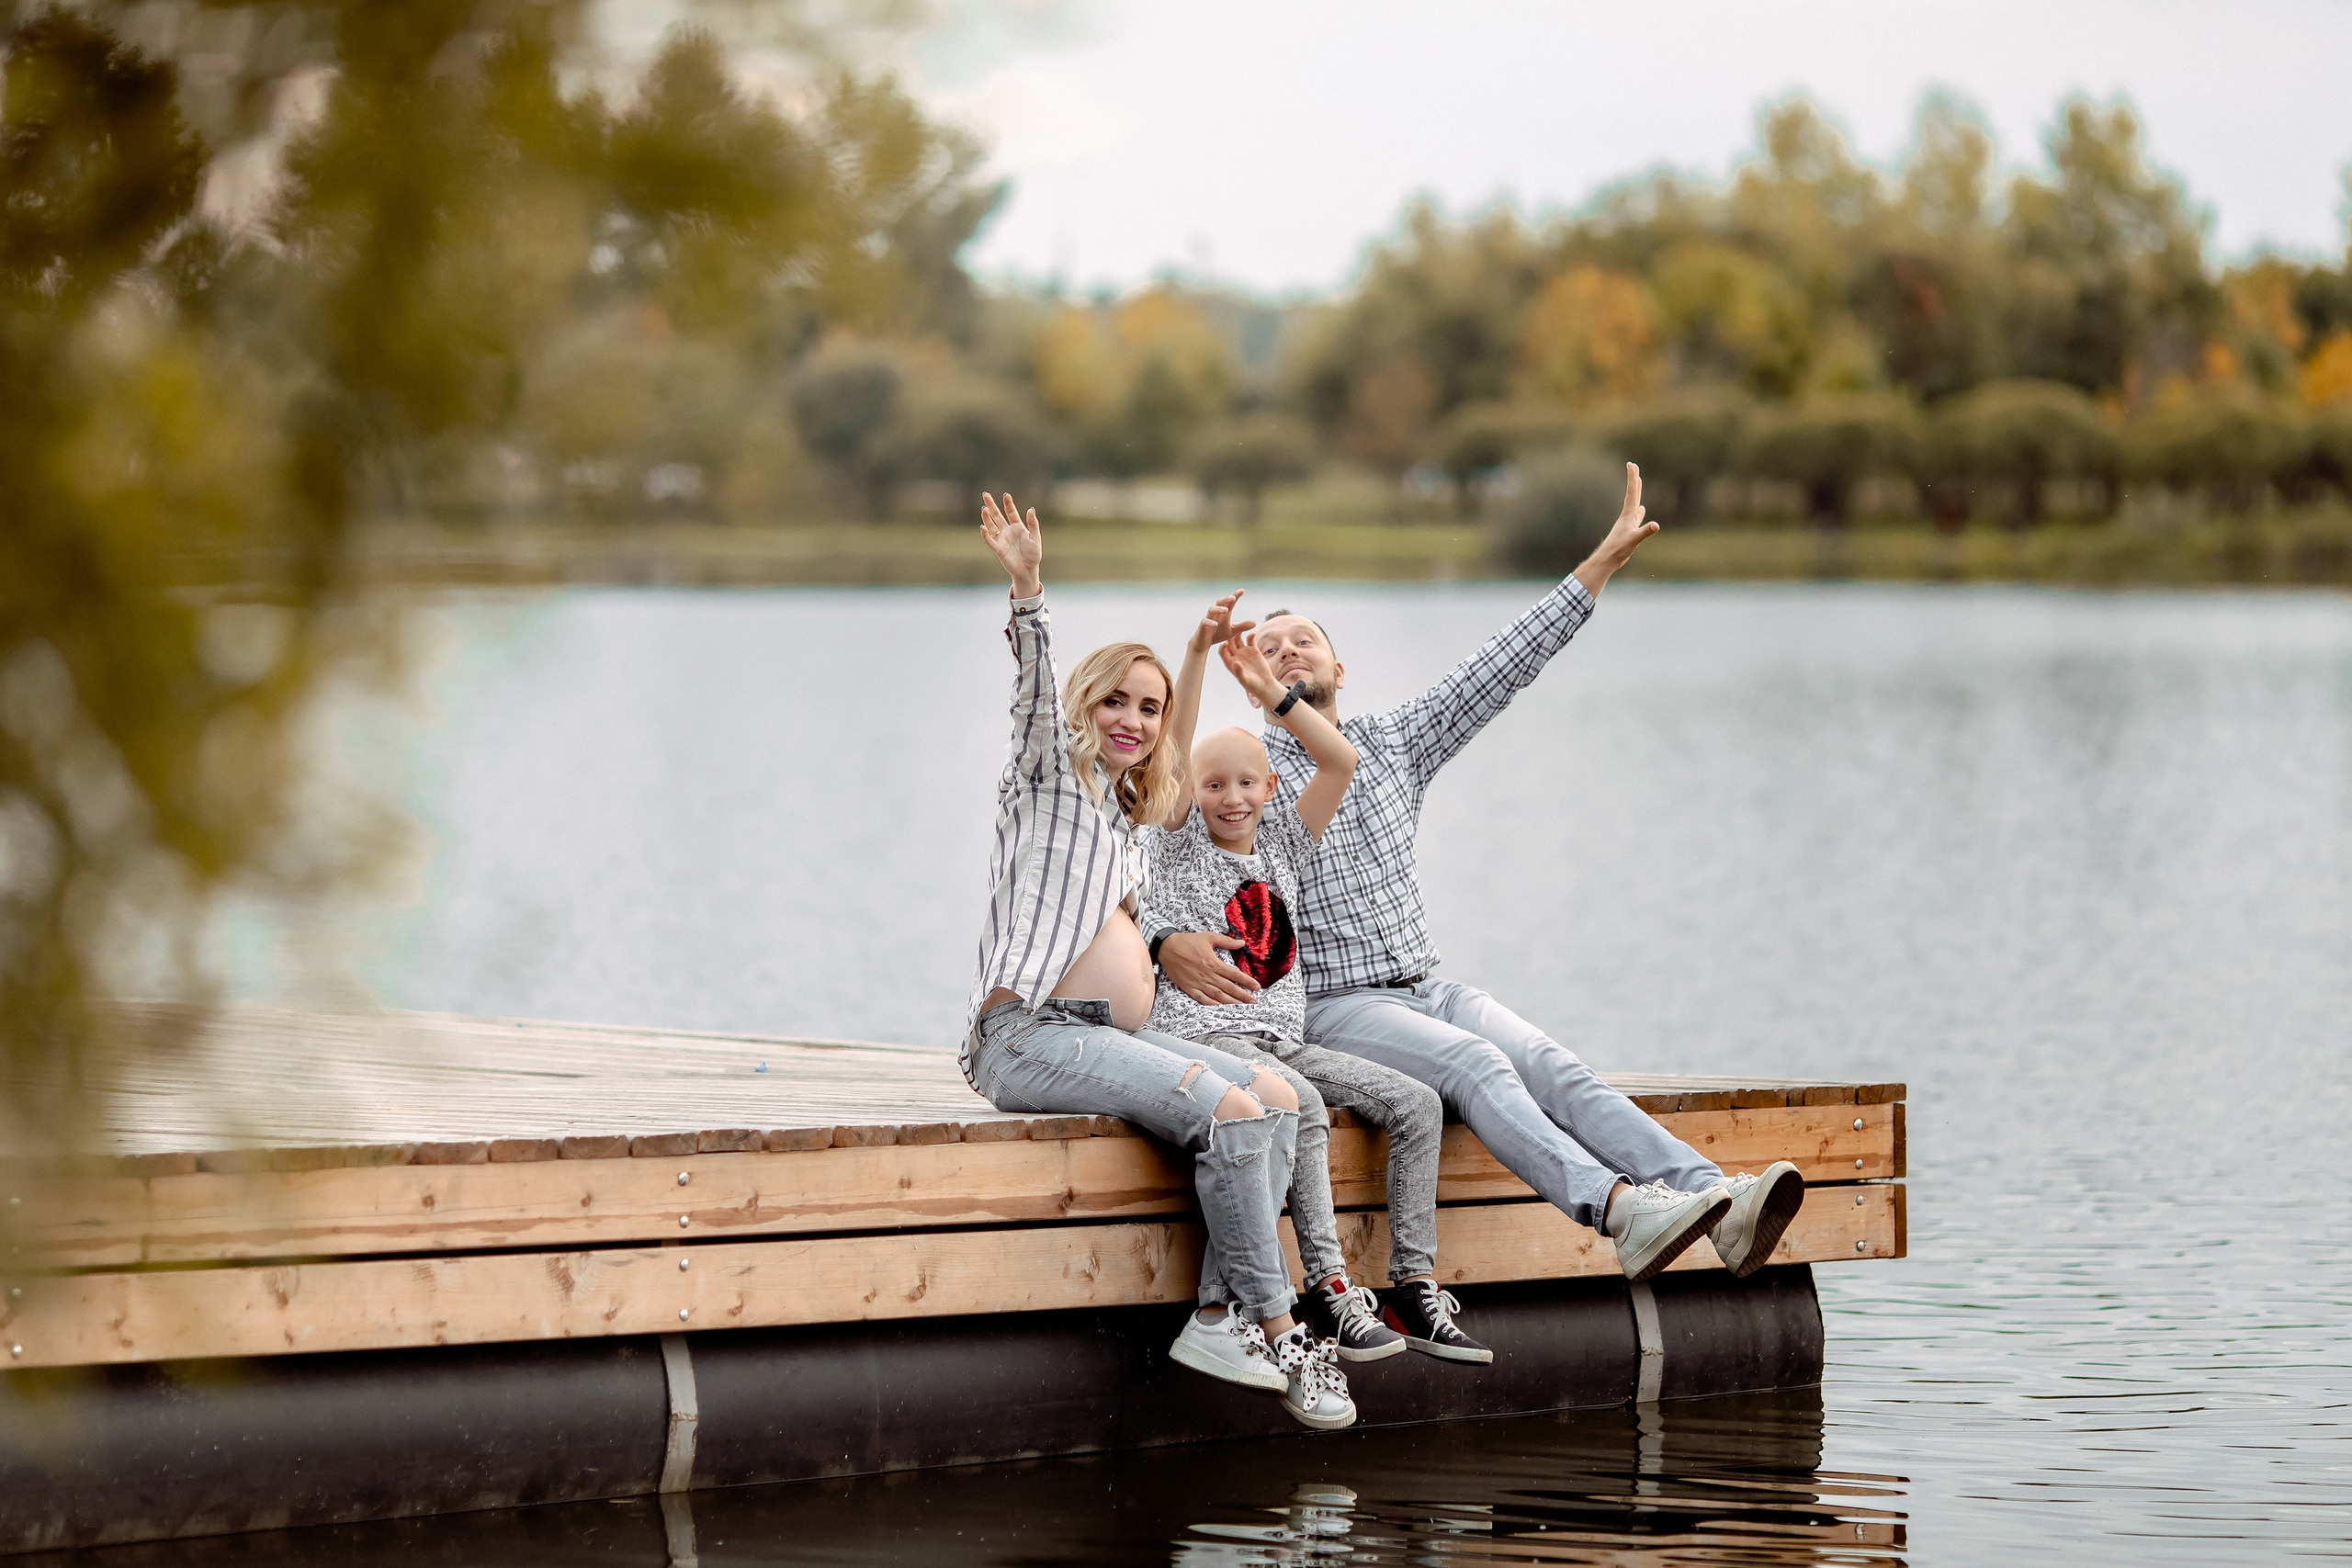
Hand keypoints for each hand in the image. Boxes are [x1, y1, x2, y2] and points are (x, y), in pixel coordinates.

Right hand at [980, 492, 1042, 598]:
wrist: (1028, 570)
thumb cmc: (1033, 555)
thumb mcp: (1036, 537)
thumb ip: (1033, 523)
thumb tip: (1030, 509)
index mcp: (1017, 527)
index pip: (1011, 512)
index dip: (1008, 504)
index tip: (1006, 495)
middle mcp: (1007, 531)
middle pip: (997, 515)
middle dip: (991, 505)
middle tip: (985, 495)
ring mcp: (1001, 539)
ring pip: (991, 525)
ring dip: (987, 517)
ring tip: (984, 508)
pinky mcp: (998, 548)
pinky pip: (990, 540)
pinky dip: (986, 534)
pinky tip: (983, 527)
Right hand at [1158, 931, 1261, 1004]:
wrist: (1167, 948)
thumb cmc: (1188, 941)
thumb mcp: (1208, 937)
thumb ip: (1226, 942)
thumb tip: (1241, 942)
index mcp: (1213, 963)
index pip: (1235, 975)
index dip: (1247, 981)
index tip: (1257, 987)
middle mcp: (1207, 975)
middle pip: (1229, 988)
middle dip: (1243, 995)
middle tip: (1254, 1001)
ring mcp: (1198, 983)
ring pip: (1218, 995)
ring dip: (1231, 1001)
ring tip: (1241, 1006)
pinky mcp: (1189, 987)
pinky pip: (1202, 998)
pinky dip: (1212, 1003)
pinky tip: (1220, 1006)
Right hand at [1189, 590, 1251, 654]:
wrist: (1204, 643)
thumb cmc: (1218, 634)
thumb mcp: (1232, 631)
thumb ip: (1242, 626)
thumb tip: (1255, 623)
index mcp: (1224, 613)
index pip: (1230, 602)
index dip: (1235, 596)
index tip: (1242, 590)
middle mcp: (1216, 613)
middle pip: (1220, 602)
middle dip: (1226, 599)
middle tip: (1233, 597)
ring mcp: (1208, 618)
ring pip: (1212, 610)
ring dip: (1219, 609)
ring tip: (1226, 610)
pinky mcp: (1202, 626)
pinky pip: (1205, 622)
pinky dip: (1210, 622)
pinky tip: (1215, 624)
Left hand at [1218, 628, 1287, 708]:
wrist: (1264, 684)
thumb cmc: (1252, 685)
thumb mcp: (1245, 680)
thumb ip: (1239, 672)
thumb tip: (1235, 663)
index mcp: (1230, 663)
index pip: (1223, 652)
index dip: (1223, 648)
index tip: (1224, 643)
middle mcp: (1235, 655)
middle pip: (1230, 643)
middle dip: (1230, 637)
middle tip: (1231, 630)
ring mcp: (1244, 651)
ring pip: (1239, 639)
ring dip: (1239, 633)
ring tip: (1241, 628)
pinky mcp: (1253, 649)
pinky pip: (1250, 639)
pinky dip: (1251, 635)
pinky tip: (1253, 633)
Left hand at [1573, 463, 1660, 593]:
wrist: (1608, 560)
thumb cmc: (1618, 549)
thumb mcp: (1634, 539)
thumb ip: (1645, 531)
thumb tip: (1656, 525)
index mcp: (1628, 515)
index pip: (1632, 492)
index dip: (1632, 478)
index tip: (1631, 464)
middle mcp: (1627, 516)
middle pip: (1632, 494)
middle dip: (1634, 480)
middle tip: (1633, 466)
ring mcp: (1628, 523)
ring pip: (1634, 504)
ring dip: (1637, 493)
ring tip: (1638, 483)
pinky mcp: (1629, 531)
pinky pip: (1637, 518)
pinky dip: (1640, 512)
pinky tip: (1642, 510)